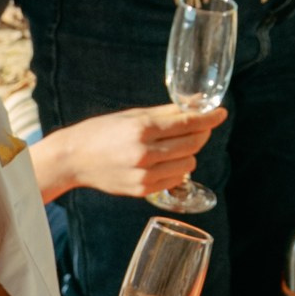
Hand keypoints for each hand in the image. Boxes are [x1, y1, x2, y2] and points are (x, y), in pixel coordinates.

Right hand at [29, 105, 222, 204]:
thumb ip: (167, 111)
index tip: (221, 113)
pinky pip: (175, 180)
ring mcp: (143, 175)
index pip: (187, 123)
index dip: (209, 118)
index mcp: (141, 129)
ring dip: (189, 153)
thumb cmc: (102, 132)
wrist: (73, 159)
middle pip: (192, 144)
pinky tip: (165, 161)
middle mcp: (144, 153)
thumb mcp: (133, 115)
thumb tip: (196, 104)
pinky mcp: (142, 190)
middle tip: (199, 127)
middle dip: (201, 133)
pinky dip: (177, 170)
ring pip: (188, 164)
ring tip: (176, 145)